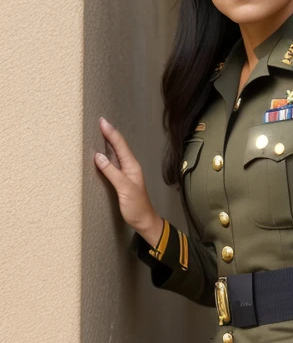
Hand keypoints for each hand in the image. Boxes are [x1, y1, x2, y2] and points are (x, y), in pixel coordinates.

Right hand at [94, 116, 160, 234]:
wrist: (144, 221)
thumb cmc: (136, 207)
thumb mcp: (124, 189)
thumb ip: (112, 172)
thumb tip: (98, 156)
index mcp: (132, 166)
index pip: (120, 145)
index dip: (111, 132)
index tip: (102, 121)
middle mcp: (129, 166)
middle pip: (118, 146)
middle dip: (109, 133)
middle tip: (100, 122)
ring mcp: (126, 172)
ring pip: (116, 153)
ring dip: (108, 142)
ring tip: (99, 132)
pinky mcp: (121, 179)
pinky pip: (113, 163)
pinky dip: (107, 155)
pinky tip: (101, 153)